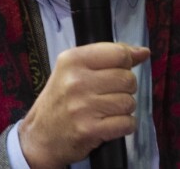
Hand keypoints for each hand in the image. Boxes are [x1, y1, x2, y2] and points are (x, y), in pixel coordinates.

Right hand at [17, 42, 149, 168]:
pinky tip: (109, 123)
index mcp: (71, 59)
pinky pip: (127, 123)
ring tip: (106, 109)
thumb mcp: (73, 70)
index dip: (126, 62)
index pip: (117, 53)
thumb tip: (143, 52)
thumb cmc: (60, 98)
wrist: (41, 133)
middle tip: (108, 93)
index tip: (119, 69)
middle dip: (125, 87)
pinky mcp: (91, 129)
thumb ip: (106, 58)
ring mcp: (84, 105)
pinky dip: (124, 125)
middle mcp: (76, 80)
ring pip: (129, 102)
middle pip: (127, 78)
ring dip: (124, 108)